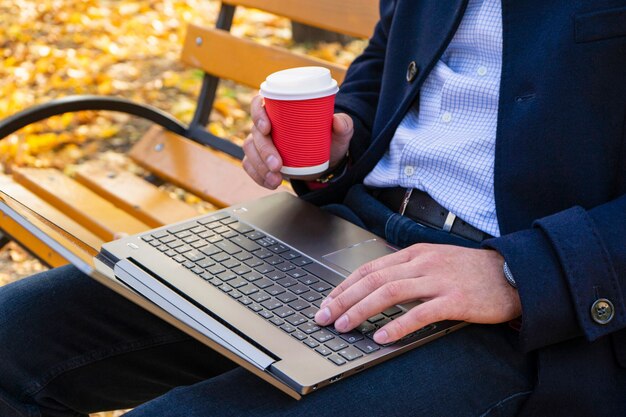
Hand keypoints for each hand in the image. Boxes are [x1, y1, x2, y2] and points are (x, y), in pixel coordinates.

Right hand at [242, 95, 353, 188]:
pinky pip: (250, 166)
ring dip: (260, 167)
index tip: (267, 128)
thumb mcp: (339, 133)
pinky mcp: (259, 159)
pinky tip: (271, 183)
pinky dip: (258, 176)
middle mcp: (266, 125)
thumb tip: (338, 122)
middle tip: (278, 165)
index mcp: (279, 110)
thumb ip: (344, 125)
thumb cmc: (327, 140)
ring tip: (276, 179)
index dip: (258, 113)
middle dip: (264, 151)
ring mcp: (261, 142)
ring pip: (250, 151)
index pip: (260, 104)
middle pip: (256, 133)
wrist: (324, 161)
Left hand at [314, 244, 521, 343]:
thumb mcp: (435, 260)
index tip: (328, 300)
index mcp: (415, 253)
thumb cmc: (472, 270)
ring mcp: (439, 280)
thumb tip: (377, 285)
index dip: (345, 285)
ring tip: (344, 326)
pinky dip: (398, 326)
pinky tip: (382, 337)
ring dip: (362, 310)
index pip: (370, 267)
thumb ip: (408, 269)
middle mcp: (423, 263)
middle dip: (344, 298)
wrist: (513, 272)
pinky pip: (420, 313)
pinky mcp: (455, 299)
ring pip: (390, 292)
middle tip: (325, 315)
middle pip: (373, 279)